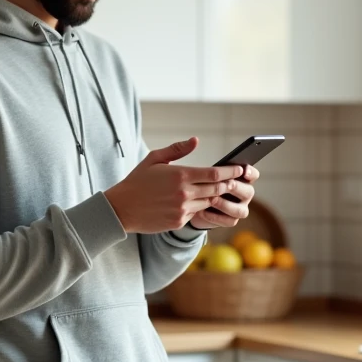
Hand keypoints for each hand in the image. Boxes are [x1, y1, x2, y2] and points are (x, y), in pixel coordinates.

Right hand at [103, 137, 248, 233]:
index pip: (214, 174)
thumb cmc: (137, 181)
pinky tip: (198, 201)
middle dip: (228, 184)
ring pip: (208, 202)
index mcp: (180, 175)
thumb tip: (196, 140)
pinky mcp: (179, 221)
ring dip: (214, 196)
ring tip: (220, 189)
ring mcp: (182, 209)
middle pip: (216, 189)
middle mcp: (184, 194)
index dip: (230, 171)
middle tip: (236, 179)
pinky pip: (196, 213)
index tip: (240, 168)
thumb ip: (177, 149)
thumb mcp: (154, 159)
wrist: (121, 208)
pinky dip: (198, 207)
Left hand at [187, 162, 258, 229]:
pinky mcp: (232, 220)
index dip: (250, 172)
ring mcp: (240, 208)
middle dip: (236, 187)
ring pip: (240, 210)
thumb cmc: (205, 185)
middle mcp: (245, 194)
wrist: (196, 204)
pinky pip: (228, 221)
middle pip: (249, 192)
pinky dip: (215, 216)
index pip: (253, 175)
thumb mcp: (209, 177)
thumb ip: (216, 173)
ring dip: (225, 204)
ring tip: (211, 199)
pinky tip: (203, 211)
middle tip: (226, 184)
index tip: (244, 171)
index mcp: (242, 180)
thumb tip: (216, 170)